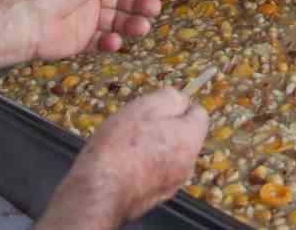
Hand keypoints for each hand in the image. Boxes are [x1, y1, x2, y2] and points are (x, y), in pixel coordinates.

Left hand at [16, 0, 159, 60]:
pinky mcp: (81, 42)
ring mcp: (85, 21)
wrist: (26, 22)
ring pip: (115, 21)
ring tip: (142, 28)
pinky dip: (111, 42)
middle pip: (120, 0)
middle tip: (153, 9)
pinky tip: (114, 42)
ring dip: (130, 23)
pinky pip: (102, 41)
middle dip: (138, 4)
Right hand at [41, 88, 208, 228]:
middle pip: (182, 135)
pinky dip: (143, 166)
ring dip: (152, 147)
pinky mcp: (154, 198)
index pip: (198, 113)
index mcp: (190, 139)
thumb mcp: (145, 107)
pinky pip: (154, 173)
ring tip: (124, 145)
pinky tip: (121, 164)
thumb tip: (180, 99)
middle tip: (136, 125)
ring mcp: (172, 185)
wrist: (97, 193)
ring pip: (167, 155)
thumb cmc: (119, 147)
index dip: (178, 105)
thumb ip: (170, 97)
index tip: (156, 107)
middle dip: (163, 127)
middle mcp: (188, 164)